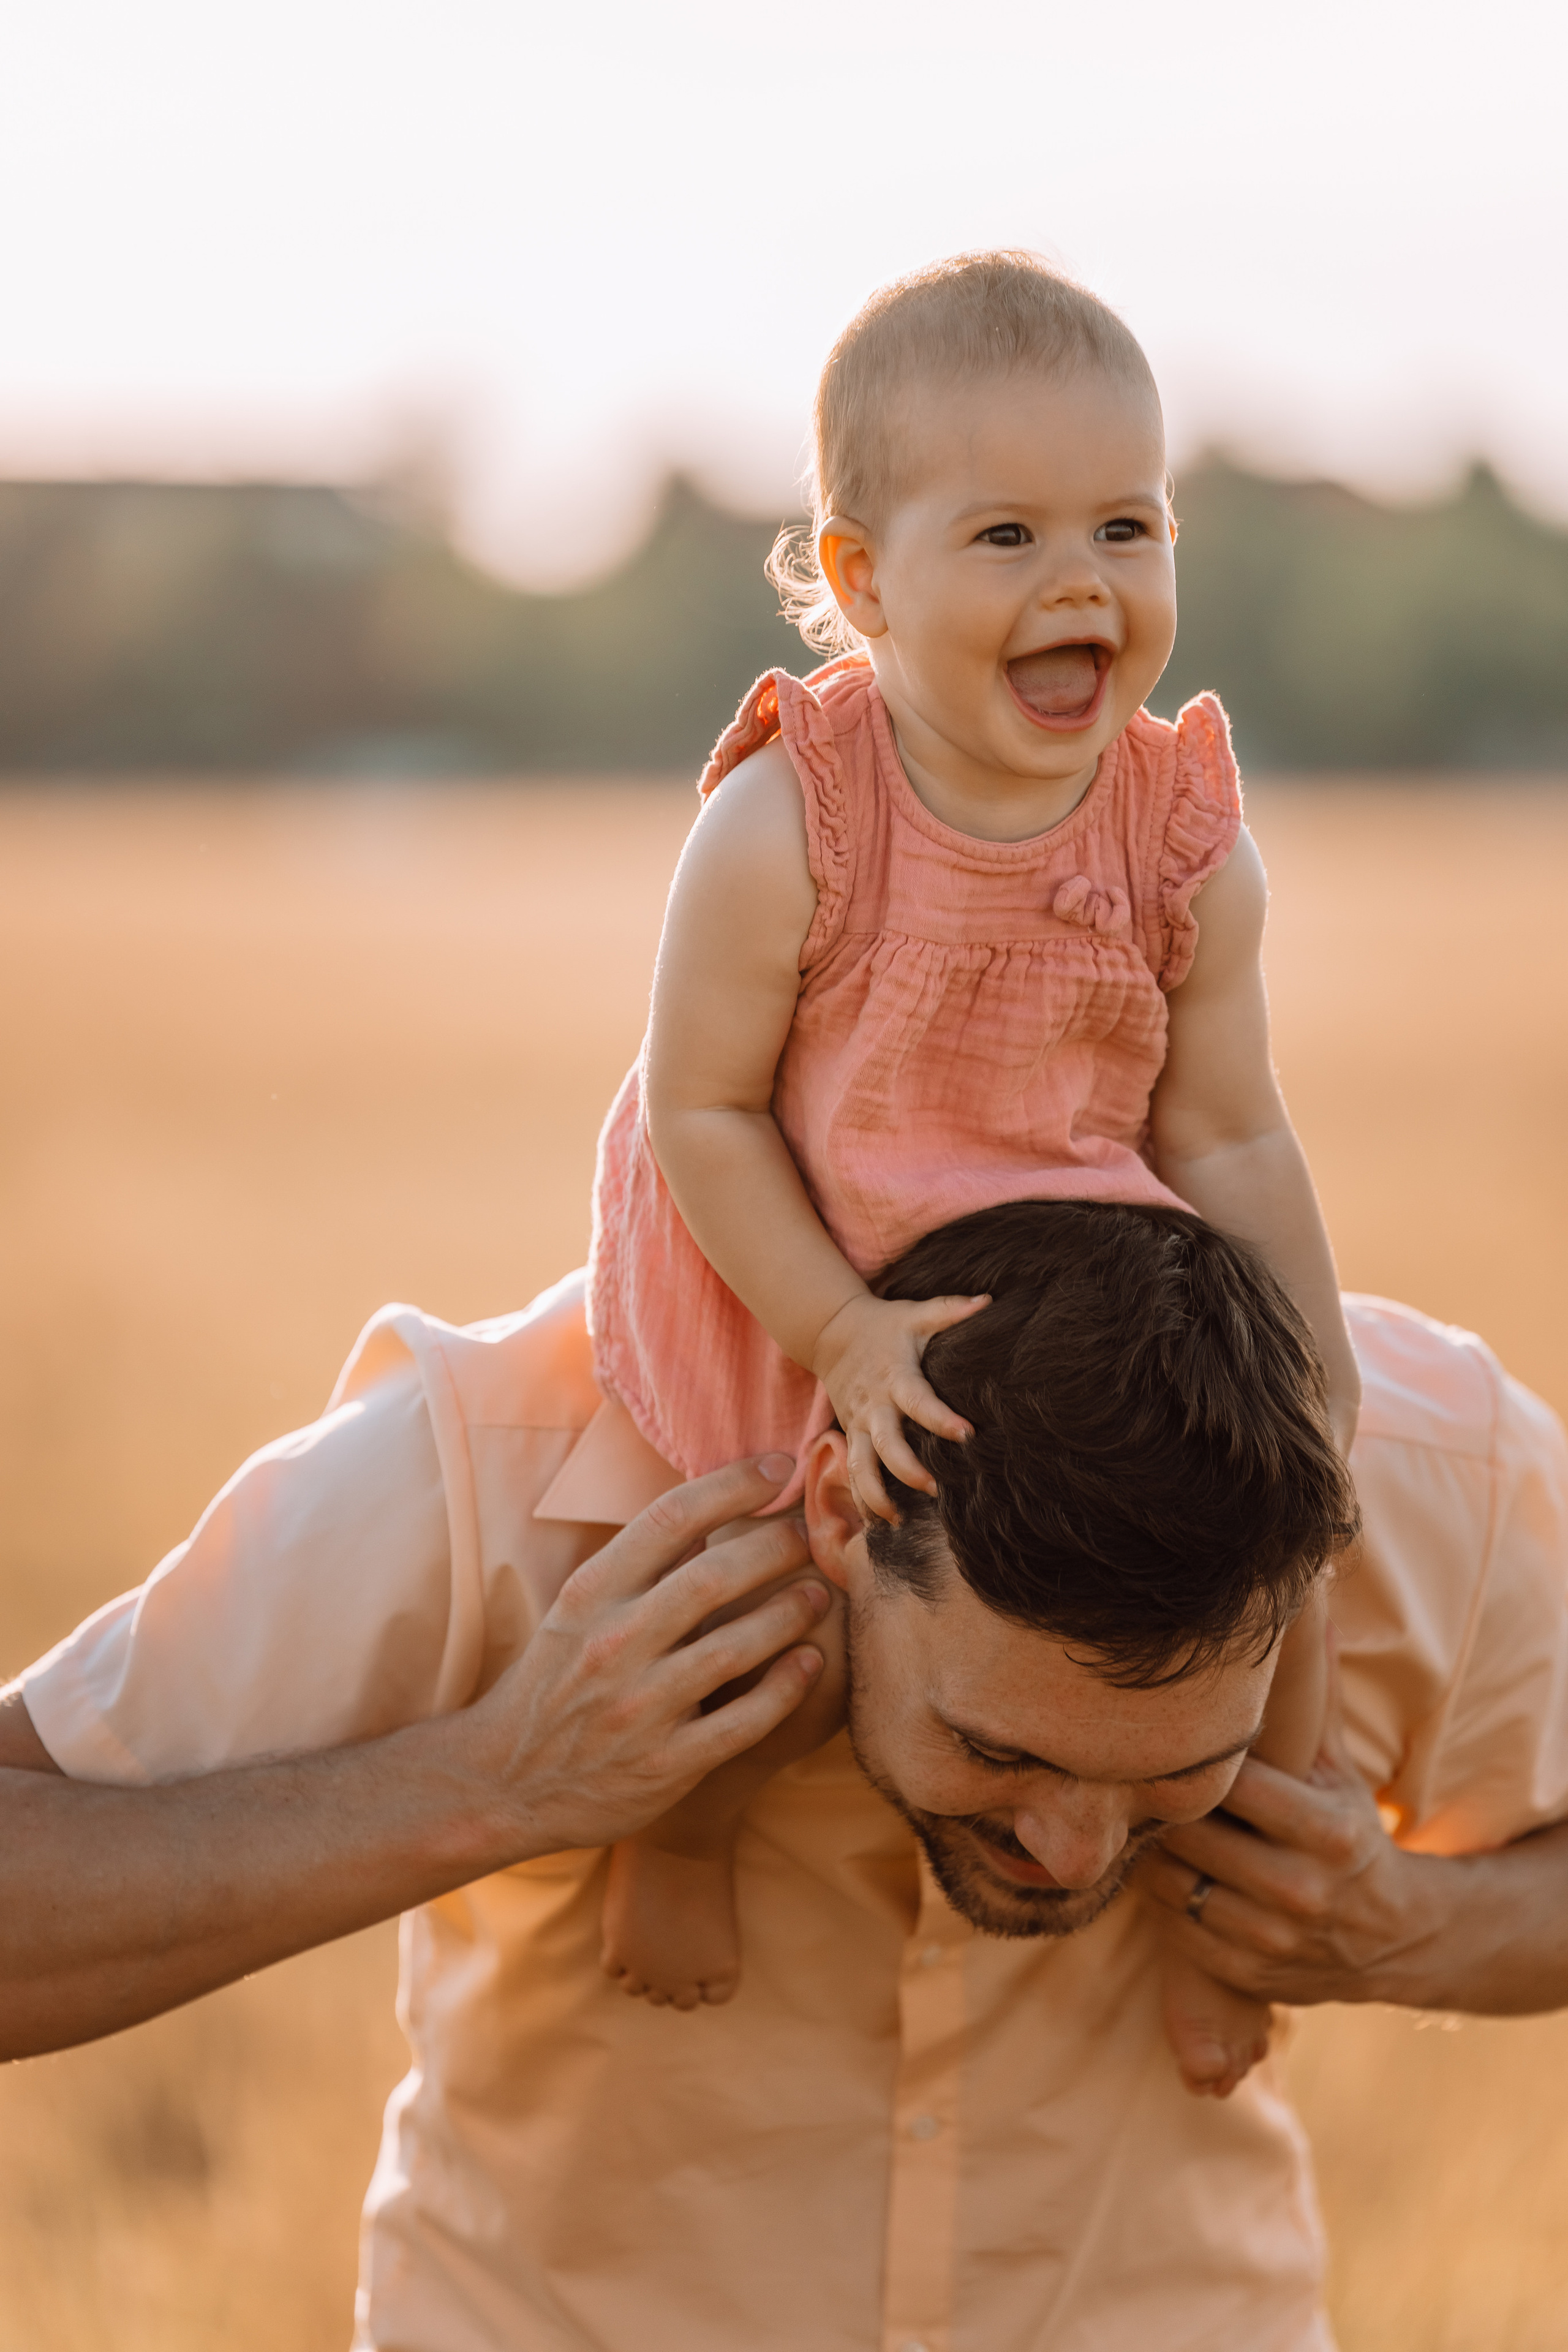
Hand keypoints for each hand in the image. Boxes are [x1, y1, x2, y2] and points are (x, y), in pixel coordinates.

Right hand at [466, 1454, 831, 1857]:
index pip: (668, 1517)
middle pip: (712, 1579)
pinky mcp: (664, 1765)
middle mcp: (612, 1645)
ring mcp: (638, 1708)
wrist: (505, 1782)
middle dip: (776, 1547)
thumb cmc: (555, 1682)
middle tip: (814, 1533)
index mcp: (590, 1594)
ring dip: (789, 1614)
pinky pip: (740, 1722)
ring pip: (733, 1649)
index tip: (779, 1465)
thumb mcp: (578, 1610)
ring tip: (821, 1593)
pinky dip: (784, 1689)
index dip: (732, 1484)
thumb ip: (639, 1564)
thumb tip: (711, 1510)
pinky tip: (811, 1662)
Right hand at [810, 1290, 989, 1520]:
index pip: (918, 1401)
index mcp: (896, 1376)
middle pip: (886, 1444)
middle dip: (907, 1469)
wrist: (831, 1333)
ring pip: (860, 1466)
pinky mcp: (851, 1436)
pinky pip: (852, 1473)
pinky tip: (881, 1521)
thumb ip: (951, 1310)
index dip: (940, 1419)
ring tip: (898, 1519)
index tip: (967, 1435)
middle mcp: (875, 1405)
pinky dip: (863, 1498)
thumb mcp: (916, 1313)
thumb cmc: (885, 1326)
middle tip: (935, 1488)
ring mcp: (859, 1424)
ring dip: (877, 1494)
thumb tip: (988, 1302)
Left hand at [1137, 1651, 1441, 2007]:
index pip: (1234, 1787)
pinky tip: (1161, 1871)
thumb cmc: (1352, 1833)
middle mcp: (1303, 1892)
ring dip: (1150, 1856)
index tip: (1156, 1739)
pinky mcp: (1251, 1980)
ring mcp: (1275, 1943)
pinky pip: (1177, 1933)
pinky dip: (1162, 1902)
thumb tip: (1305, 1608)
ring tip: (1137, 1823)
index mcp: (1329, 1833)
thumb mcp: (1339, 1770)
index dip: (1189, 1763)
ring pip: (1175, 1887)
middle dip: (1158, 1808)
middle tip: (1124, 1777)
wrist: (1398, 1937)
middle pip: (1192, 1838)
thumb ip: (1311, 1701)